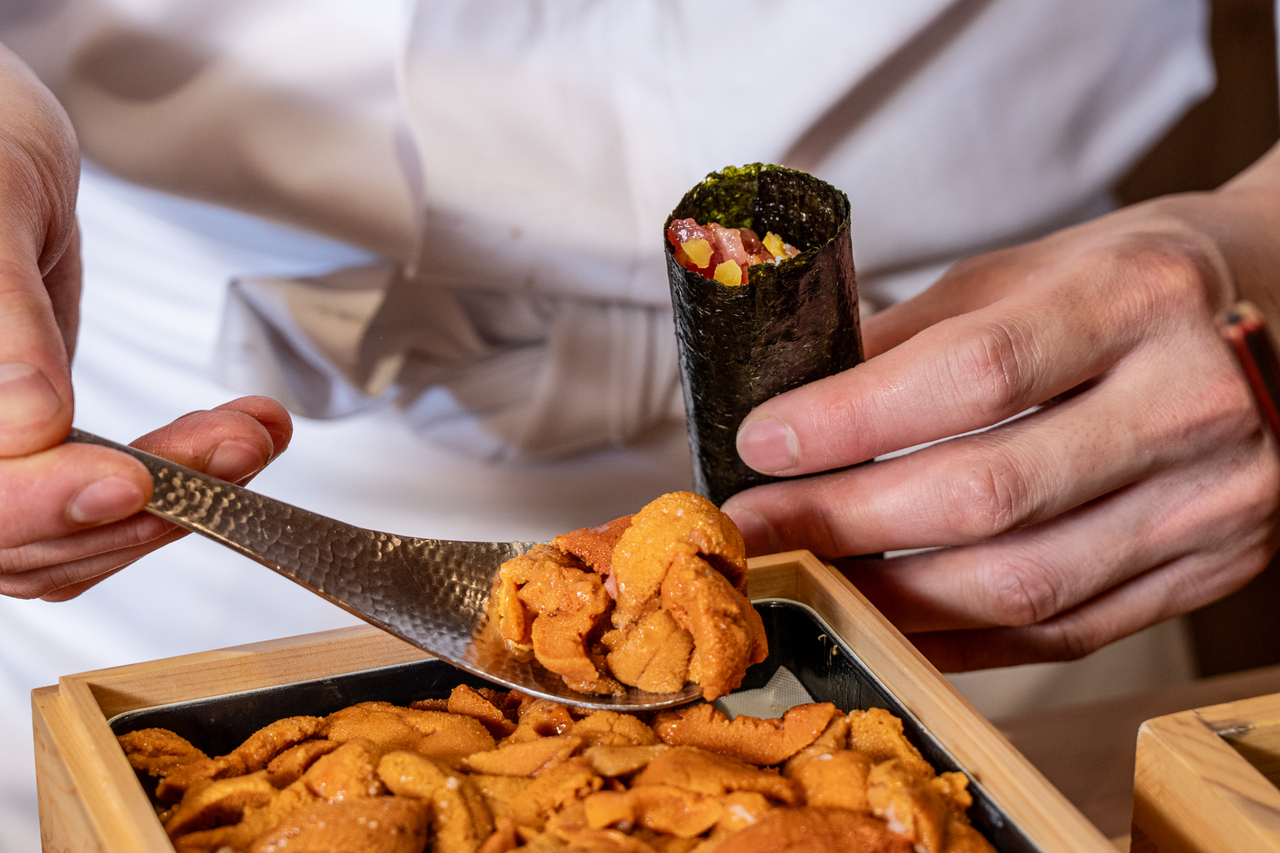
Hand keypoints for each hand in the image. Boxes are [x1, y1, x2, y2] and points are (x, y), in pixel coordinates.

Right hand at [0, 44, 292, 600]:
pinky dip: (175, 484)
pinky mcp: (34, 451)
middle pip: (26, 533)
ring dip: (179, 497)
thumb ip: (1, 318)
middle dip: (145, 499)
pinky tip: (233, 439)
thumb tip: (26, 423)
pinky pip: (97, 503)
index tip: (132, 483)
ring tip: (251, 434)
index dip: (44, 501)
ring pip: (72, 533)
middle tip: (236, 445)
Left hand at [721, 145, 1279, 670]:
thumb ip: (916, 337)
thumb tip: (796, 411)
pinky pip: (1065, 631)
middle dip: (844, 522)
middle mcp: (1193, 403)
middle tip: (754, 528)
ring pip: (1022, 585)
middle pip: (988, 494)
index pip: (973, 373)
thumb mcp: (1027, 271)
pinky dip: (960, 638)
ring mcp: (1214, 502)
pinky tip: (887, 619)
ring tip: (805, 576)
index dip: (851, 419)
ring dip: (888, 595)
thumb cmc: (1131, 285)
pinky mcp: (1209, 570)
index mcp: (1139, 298)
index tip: (761, 441)